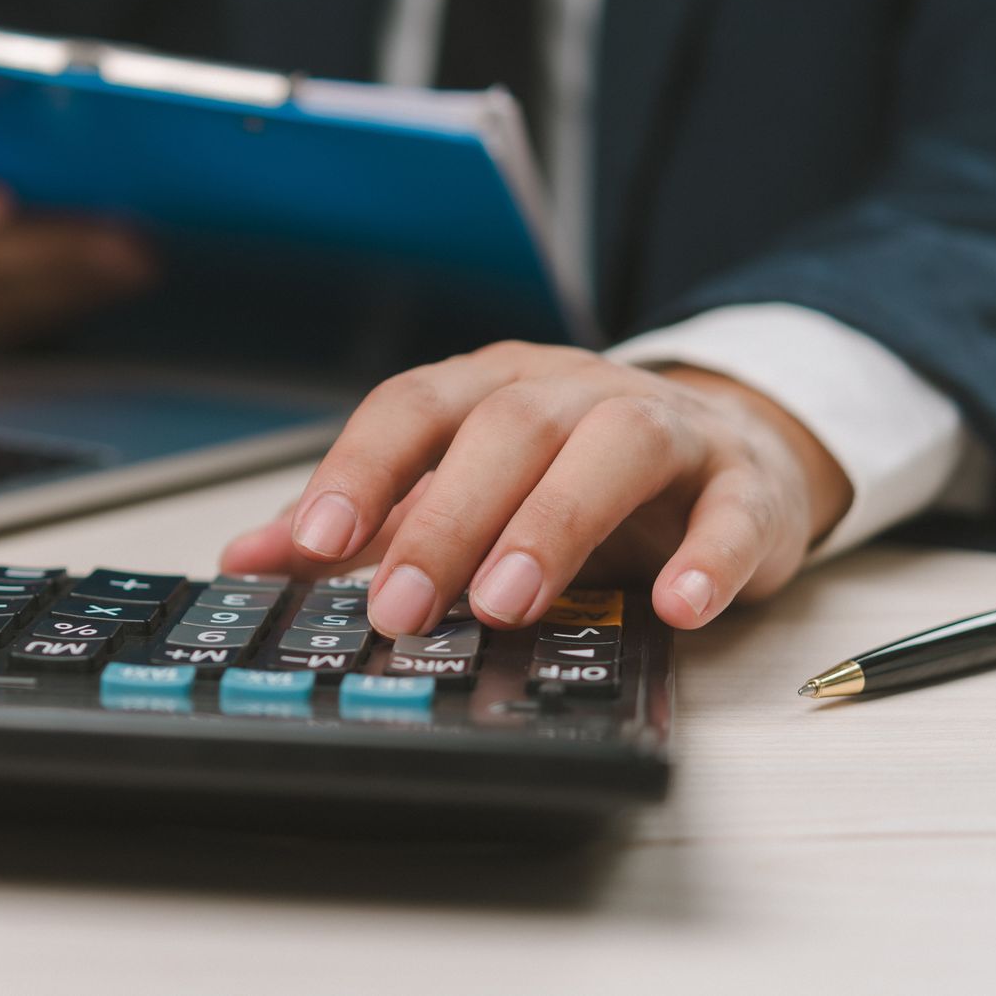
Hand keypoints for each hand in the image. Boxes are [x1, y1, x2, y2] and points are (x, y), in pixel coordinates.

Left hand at [220, 343, 852, 634]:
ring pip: (613, 448)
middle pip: (506, 428)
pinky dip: (709, 556)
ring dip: (555, 524)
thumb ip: (366, 523)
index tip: (316, 543)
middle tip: (403, 607)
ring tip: (510, 602)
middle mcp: (573, 392)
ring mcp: (665, 429)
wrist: (729, 451)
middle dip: (448, 518)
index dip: (362, 469)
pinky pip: (733, 510)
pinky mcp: (745, 483)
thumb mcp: (465, 489)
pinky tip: (680, 605)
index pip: (413, 407)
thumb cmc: (574, 476)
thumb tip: (249, 557)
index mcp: (492, 387)